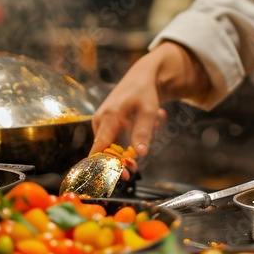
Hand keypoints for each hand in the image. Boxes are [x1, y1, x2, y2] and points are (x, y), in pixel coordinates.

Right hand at [90, 41, 210, 158]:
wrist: (141, 76)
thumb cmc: (145, 91)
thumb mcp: (149, 111)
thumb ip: (143, 133)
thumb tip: (140, 155)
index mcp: (108, 117)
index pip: (99, 148)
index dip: (106, 166)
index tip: (120, 177)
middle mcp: (100, 121)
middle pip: (105, 152)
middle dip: (122, 161)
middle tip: (136, 170)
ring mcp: (102, 123)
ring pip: (113, 147)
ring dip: (131, 146)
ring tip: (155, 122)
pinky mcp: (107, 125)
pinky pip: (117, 140)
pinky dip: (132, 138)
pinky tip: (151, 120)